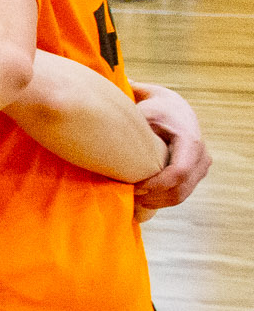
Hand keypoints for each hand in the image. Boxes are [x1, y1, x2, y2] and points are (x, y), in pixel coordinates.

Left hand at [131, 83, 210, 211]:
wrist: (174, 109)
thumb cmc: (154, 110)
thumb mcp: (145, 113)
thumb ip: (134, 128)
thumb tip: (109, 138)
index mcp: (190, 142)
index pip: (178, 172)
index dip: (157, 185)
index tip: (135, 187)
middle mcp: (201, 157)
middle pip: (180, 189)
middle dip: (154, 197)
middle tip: (130, 197)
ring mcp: (201, 167)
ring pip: (181, 195)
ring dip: (157, 202)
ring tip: (134, 200)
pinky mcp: (196, 174)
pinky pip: (181, 193)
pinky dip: (162, 200)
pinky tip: (143, 198)